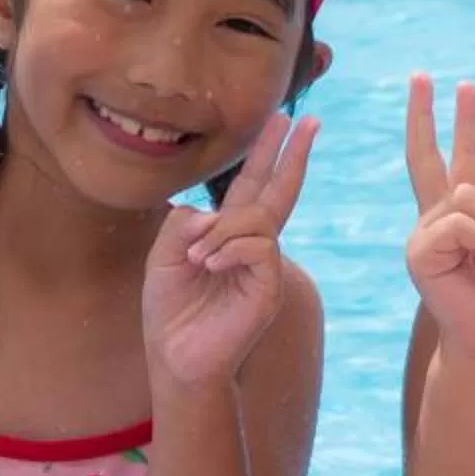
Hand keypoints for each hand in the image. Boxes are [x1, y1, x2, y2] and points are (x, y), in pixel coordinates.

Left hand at [142, 112, 315, 391]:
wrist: (175, 355)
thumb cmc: (170, 308)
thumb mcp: (164, 253)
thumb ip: (184, 223)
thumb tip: (214, 215)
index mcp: (229, 234)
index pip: (254, 186)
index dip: (268, 153)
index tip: (283, 120)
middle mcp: (253, 246)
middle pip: (278, 190)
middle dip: (291, 153)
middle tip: (311, 120)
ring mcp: (264, 267)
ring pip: (257, 218)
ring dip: (222, 232)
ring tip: (200, 260)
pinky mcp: (268, 288)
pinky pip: (259, 246)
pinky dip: (229, 249)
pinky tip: (210, 266)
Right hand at [403, 76, 474, 362]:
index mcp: (466, 214)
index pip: (463, 159)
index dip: (463, 123)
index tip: (461, 86)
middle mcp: (439, 217)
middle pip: (428, 157)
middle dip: (425, 114)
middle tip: (419, 74)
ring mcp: (425, 233)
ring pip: (469, 198)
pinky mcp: (419, 252)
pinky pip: (462, 224)